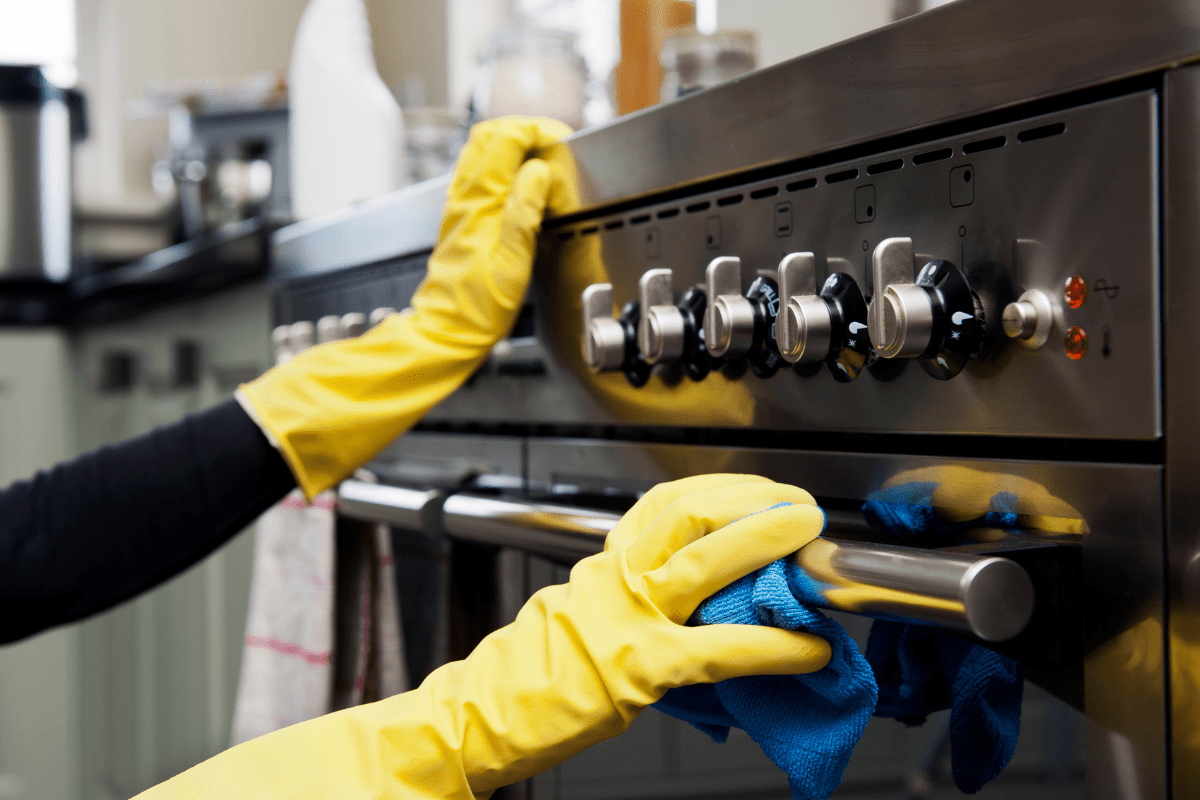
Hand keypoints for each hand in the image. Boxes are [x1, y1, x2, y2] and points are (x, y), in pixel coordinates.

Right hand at [137, 475, 829, 798]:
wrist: (476, 717)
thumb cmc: (527, 675)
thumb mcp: (579, 614)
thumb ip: (633, 596)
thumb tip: (707, 599)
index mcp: (601, 563)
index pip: (665, 503)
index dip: (721, 488)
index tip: (762, 488)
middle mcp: (611, 577)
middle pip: (687, 513)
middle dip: (750, 500)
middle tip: (799, 506)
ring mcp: (623, 619)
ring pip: (702, 562)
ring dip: (764, 546)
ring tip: (811, 546)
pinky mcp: (635, 667)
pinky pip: (716, 647)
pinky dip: (769, 644)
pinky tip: (807, 646)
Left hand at [238, 116, 570, 497]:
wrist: (448, 330)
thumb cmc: (478, 307)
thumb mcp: (512, 263)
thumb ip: (524, 212)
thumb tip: (539, 173)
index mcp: (479, 203)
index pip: (504, 138)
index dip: (536, 130)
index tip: (561, 142)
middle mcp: (466, 199)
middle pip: (489, 135)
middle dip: (526, 130)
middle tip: (556, 145)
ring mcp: (462, 207)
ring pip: (483, 151)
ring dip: (515, 145)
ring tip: (545, 160)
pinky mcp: (464, 219)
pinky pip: (482, 174)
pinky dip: (505, 165)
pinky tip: (523, 184)